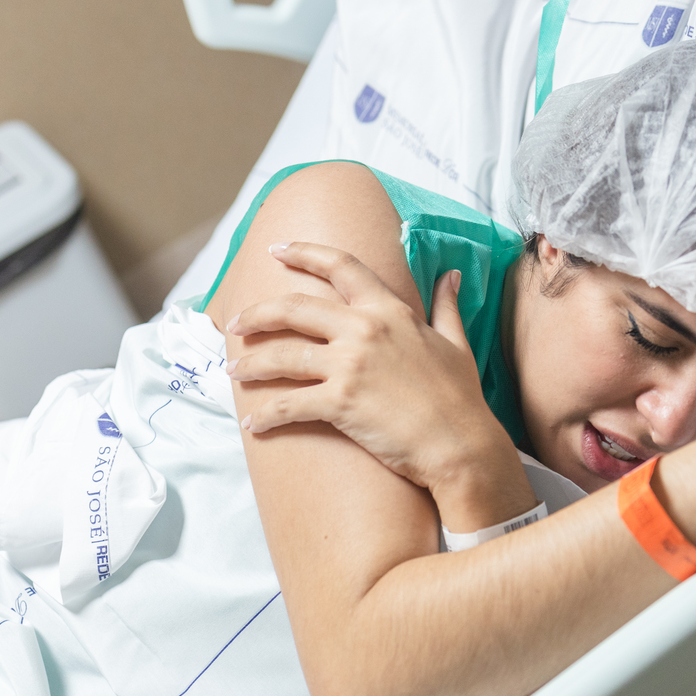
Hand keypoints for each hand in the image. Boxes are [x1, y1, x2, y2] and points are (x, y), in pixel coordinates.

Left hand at [226, 242, 517, 499]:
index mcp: (390, 311)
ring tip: (234, 371)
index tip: (277, 249)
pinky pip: (287, 404)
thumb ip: (446, 305)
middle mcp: (364, 330)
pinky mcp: (339, 403)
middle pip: (293, 309)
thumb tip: (449, 274)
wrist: (461, 445)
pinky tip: (253, 424)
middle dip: (257, 314)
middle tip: (236, 323)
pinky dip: (264, 415)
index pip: (341, 266)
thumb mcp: (456, 342)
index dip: (304, 253)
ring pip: (281, 356)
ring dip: (250, 364)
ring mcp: (349, 366)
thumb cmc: (460, 398)